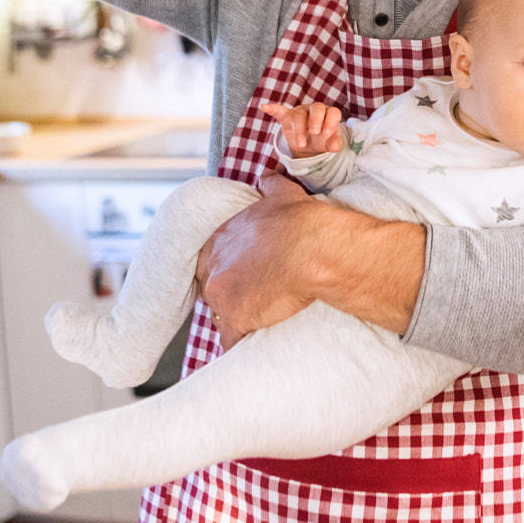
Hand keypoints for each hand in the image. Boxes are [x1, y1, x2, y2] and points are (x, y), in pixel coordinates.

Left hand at [196, 173, 327, 347]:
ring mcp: (223, 294)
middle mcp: (216, 266)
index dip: (229, 272)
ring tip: (258, 324)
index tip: (243, 279)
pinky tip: (254, 345)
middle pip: (213, 290)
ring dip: (237, 320)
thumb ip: (270, 186)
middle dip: (230, 296)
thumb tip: (268, 177)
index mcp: (222, 239)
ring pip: (220, 316)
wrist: (311, 247)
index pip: (212, 262)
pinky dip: (243, 343)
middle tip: (252, 301)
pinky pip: (233, 340)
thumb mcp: (282, 195)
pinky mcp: (236, 318)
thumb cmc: (300, 222)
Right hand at [262, 101, 343, 156]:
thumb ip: (333, 143)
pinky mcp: (287, 116)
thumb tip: (336, 147)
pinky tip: (264, 107)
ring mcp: (300, 112)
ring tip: (300, 144)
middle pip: (317, 108)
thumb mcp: (328, 143)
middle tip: (314, 133)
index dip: (331, 121)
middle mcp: (315, 110)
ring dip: (299, 130)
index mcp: (328, 114)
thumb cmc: (321, 139)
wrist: (308, 142)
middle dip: (316, 120)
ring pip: (299, 116)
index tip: (327, 132)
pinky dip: (272, 108)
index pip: (333, 112)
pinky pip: (279, 110)